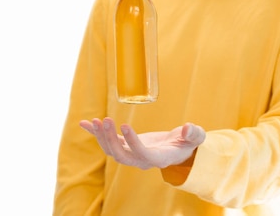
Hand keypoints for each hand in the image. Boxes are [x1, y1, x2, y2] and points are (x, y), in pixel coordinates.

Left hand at [79, 117, 205, 169]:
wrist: (177, 148)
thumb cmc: (187, 142)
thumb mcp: (195, 137)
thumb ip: (194, 134)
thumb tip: (188, 129)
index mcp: (159, 158)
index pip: (142, 154)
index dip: (132, 142)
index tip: (124, 125)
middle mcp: (141, 159)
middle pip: (121, 156)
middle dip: (111, 140)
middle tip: (105, 120)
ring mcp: (131, 154)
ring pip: (112, 150)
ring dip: (101, 136)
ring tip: (94, 121)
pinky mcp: (125, 145)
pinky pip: (108, 141)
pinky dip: (95, 133)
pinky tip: (84, 123)